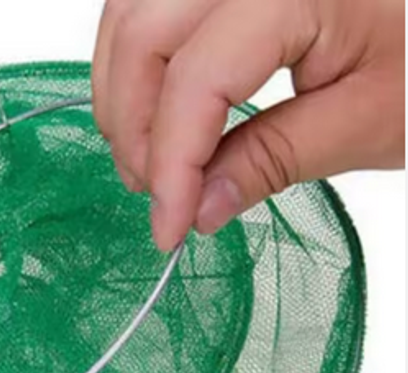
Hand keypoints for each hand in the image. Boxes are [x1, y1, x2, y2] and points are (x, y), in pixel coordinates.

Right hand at [92, 0, 405, 249]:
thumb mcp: (370, 119)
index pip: (195, 81)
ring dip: (124, 93)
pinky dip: (136, 61)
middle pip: (141, 37)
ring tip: (151, 156)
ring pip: (128, 15)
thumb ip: (274, 160)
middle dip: (134, 130)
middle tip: (155, 193)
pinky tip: (155, 105)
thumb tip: (199, 207)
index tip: (169, 228)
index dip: (170, 166)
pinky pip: (146, 6)